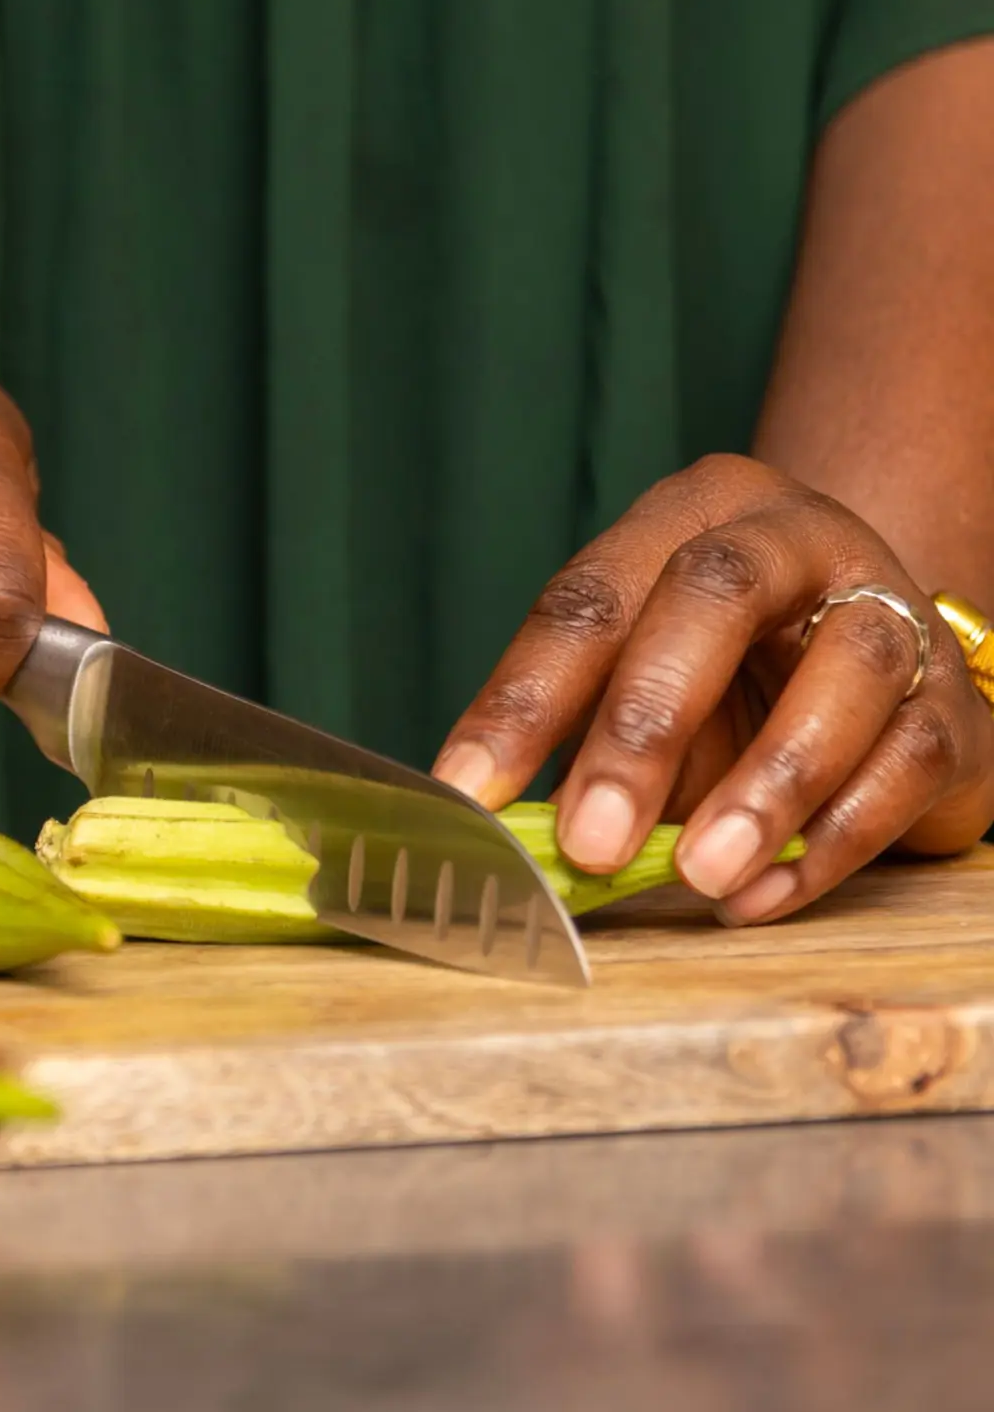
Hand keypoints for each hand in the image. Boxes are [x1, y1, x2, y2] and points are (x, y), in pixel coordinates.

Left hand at [434, 455, 993, 922]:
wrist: (886, 674)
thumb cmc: (737, 683)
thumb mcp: (651, 690)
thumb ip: (590, 745)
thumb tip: (507, 838)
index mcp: (689, 517)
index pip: (591, 597)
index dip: (523, 698)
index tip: (467, 793)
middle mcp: (793, 536)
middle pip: (714, 593)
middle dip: (644, 724)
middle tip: (592, 842)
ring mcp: (888, 607)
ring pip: (844, 666)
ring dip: (764, 784)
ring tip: (701, 875)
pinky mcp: (954, 699)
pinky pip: (907, 759)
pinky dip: (833, 837)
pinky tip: (764, 893)